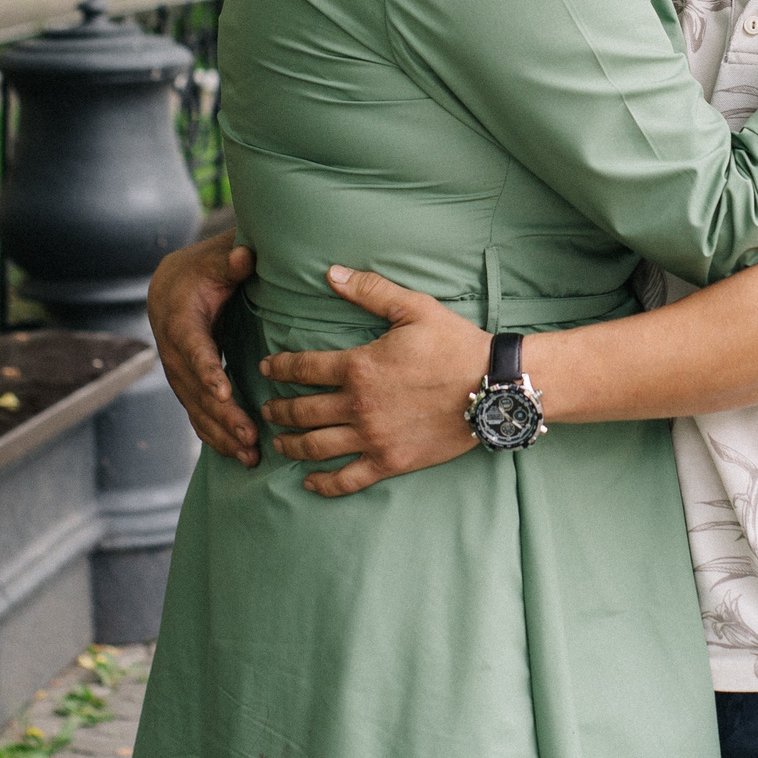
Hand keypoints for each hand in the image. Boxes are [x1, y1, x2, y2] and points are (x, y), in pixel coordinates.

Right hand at [147, 230, 257, 467]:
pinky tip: (237, 457)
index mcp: (180, 321)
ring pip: (196, 410)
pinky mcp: (185, 387)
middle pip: (196, 390)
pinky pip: (198, 415)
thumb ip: (231, 261)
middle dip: (222, 416)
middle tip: (250, 437)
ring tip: (250, 457)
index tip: (223, 392)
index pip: (193, 349)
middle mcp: (174, 354)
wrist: (170, 287)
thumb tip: (244, 256)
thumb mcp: (216, 259)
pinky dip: (215, 437)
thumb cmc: (203, 271)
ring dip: (221, 435)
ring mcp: (178, 374)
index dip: (206, 370)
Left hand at [257, 265, 485, 497]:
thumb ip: (369, 291)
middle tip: (268, 408)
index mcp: (359, 366)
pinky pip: (348, 479)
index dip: (278, 367)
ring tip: (279, 441)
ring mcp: (372, 437)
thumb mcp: (413, 308)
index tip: (266, 367)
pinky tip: (308, 481)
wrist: (491, 386)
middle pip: (301, 411)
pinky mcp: (390, 461)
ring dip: (290, 444)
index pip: (303, 368)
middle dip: (278, 409)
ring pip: (315, 446)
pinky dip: (323, 484)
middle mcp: (358, 405)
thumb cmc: (454, 344)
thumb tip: (330, 273)